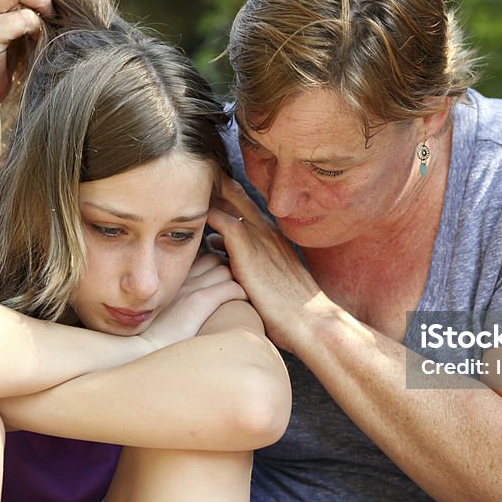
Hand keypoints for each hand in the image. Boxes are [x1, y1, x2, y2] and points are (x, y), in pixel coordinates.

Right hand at [139, 252, 247, 349]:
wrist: (139, 350)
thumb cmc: (148, 339)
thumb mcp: (157, 315)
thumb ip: (170, 305)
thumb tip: (182, 312)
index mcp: (171, 280)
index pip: (199, 258)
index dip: (212, 265)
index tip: (220, 278)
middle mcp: (181, 279)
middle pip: (213, 259)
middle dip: (228, 268)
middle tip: (236, 283)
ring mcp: (191, 288)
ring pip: (224, 270)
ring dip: (237, 279)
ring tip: (243, 292)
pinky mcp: (200, 301)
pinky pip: (231, 287)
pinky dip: (242, 292)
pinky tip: (245, 301)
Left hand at [207, 176, 324, 351]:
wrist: (310, 322)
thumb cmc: (289, 311)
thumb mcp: (265, 278)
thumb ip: (240, 258)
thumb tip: (215, 245)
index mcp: (274, 238)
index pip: (247, 207)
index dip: (227, 196)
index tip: (208, 190)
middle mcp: (269, 232)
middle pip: (239, 196)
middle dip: (218, 186)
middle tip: (198, 180)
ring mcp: (261, 238)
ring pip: (232, 202)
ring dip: (212, 194)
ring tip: (191, 188)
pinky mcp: (250, 251)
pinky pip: (224, 222)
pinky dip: (209, 215)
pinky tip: (193, 213)